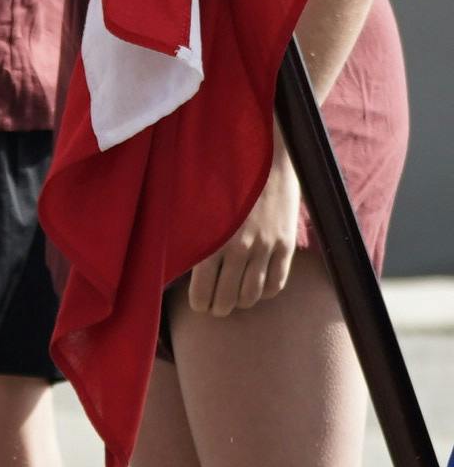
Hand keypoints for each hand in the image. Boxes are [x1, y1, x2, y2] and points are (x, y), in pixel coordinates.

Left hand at [185, 136, 300, 315]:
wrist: (266, 157)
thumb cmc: (224, 177)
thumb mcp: (199, 203)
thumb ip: (193, 233)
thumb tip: (179, 259)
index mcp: (213, 240)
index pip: (203, 288)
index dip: (200, 303)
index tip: (199, 306)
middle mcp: (240, 249)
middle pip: (228, 297)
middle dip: (219, 307)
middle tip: (215, 308)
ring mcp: (267, 248)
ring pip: (253, 295)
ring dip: (242, 302)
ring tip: (235, 301)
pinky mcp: (287, 245)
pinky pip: (278, 283)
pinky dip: (267, 293)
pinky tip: (259, 290)